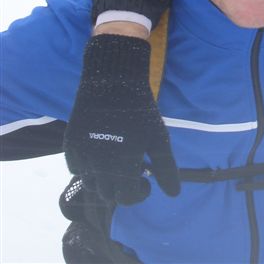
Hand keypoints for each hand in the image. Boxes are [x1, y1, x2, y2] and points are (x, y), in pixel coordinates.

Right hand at [64, 35, 179, 203]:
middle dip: (123, 188)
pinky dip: (89, 168)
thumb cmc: (141, 112)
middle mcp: (98, 166)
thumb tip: (174, 194)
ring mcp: (82, 156)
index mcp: (123, 166)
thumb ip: (166, 169)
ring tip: (119, 163)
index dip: (139, 193)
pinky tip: (102, 153)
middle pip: (108, 195)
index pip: (127, 198)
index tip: (145, 181)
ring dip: (105, 181)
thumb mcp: (159, 139)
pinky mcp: (70, 146)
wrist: (113, 83)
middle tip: (133, 171)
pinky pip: (77, 168)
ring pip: (91, 184)